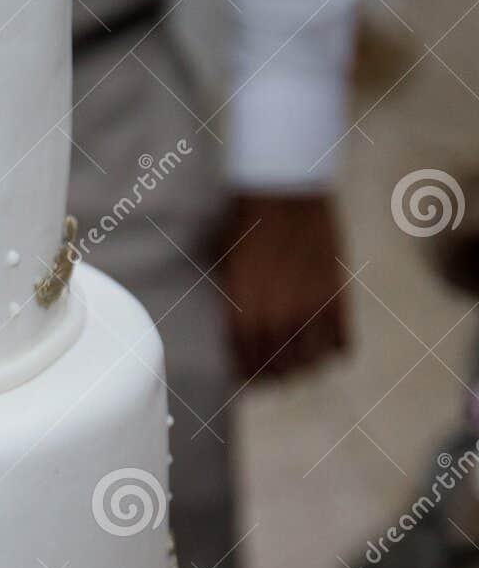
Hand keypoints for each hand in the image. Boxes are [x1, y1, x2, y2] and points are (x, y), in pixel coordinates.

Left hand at [221, 192, 349, 381]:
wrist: (285, 191)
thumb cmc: (246, 224)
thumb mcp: (226, 264)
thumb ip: (234, 300)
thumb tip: (237, 330)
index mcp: (243, 306)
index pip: (244, 356)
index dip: (246, 370)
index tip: (246, 377)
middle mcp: (276, 312)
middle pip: (277, 364)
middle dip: (274, 375)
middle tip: (275, 376)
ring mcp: (309, 306)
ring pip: (310, 359)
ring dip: (305, 367)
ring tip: (301, 366)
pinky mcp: (337, 296)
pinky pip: (341, 341)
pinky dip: (335, 350)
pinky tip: (329, 348)